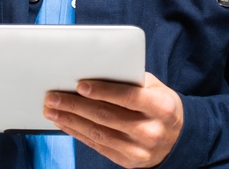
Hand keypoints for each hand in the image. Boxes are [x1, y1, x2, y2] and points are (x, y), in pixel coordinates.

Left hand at [43, 73, 182, 167]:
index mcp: (161, 107)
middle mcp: (152, 131)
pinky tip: (64, 122)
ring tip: (51, 109)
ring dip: (70, 120)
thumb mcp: (155, 87)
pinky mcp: (129, 161)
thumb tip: (94, 69)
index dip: (103, 91)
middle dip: (75, 105)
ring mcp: (140, 150)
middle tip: (53, 96)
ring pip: (98, 133)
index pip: (128, 97)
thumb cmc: (159, 105)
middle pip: (107, 116)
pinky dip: (77, 133)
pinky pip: (98, 146)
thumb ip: (130, 79)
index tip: (80, 85)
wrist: (177, 138)